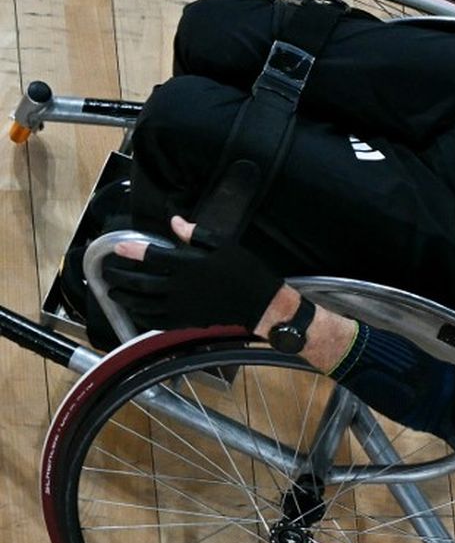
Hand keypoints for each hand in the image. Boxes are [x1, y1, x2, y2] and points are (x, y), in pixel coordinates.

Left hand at [102, 216, 282, 330]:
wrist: (260, 303)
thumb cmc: (244, 270)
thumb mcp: (224, 245)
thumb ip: (197, 234)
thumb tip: (174, 222)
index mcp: (189, 265)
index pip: (153, 257)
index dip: (133, 251)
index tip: (117, 248)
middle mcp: (180, 287)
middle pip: (141, 282)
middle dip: (121, 276)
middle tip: (106, 272)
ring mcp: (181, 306)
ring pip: (144, 303)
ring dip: (125, 297)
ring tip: (113, 291)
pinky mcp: (186, 321)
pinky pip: (157, 320)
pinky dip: (142, 315)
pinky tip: (134, 311)